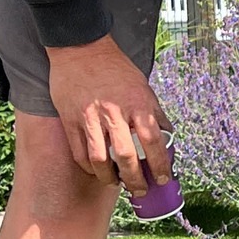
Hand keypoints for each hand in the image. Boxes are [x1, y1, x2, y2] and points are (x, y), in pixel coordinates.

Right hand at [46, 35, 172, 194]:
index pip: (153, 142)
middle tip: (141, 190)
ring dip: (110, 178)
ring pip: (101, 160)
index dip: (159, 165)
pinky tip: (97, 172)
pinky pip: (80, 153)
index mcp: (137, 104)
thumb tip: (167, 136)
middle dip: (136, 179)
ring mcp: (90, 118)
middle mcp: (115, 113)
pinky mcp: (71, 120)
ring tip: (118, 183)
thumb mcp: (143, 86)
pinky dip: (89, 168)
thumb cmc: (116, 68)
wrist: (82, 49)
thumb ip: (154, 113)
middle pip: (127, 156)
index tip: (163, 178)